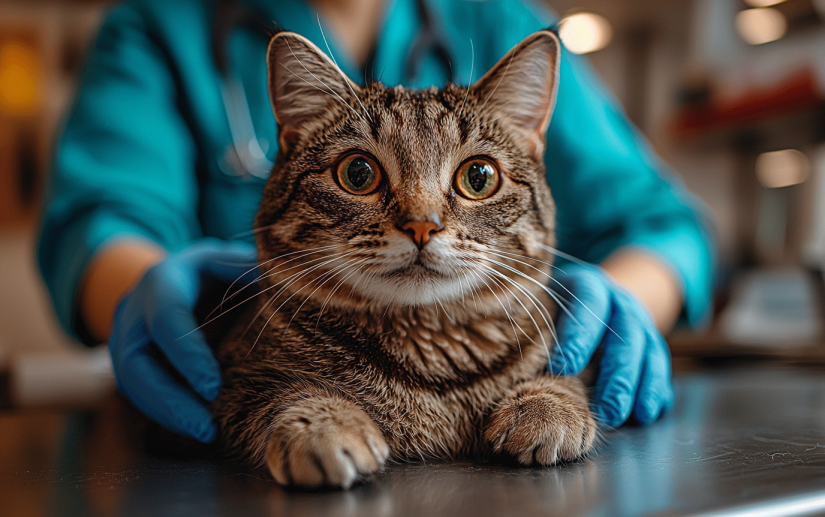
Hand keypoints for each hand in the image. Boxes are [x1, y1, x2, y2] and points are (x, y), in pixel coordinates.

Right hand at [109, 239, 257, 441]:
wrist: (187, 273)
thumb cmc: (221, 268)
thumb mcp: (236, 260)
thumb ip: (251, 272)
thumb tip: (278, 287)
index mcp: (164, 278)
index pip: (166, 318)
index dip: (187, 354)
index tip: (214, 388)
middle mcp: (135, 307)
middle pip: (135, 360)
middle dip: (168, 399)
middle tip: (205, 428)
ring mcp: (126, 335)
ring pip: (130, 382)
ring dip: (166, 413)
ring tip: (205, 434)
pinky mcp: (129, 360)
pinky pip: (138, 391)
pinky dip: (164, 413)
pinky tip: (194, 428)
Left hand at [548, 262, 673, 426]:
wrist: (594, 292)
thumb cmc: (554, 306)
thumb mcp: (543, 302)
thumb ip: (533, 322)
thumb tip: (508, 359)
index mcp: (589, 285)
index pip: (587, 304)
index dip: (578, 335)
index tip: (562, 368)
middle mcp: (619, 301)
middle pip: (626, 334)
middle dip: (618, 375)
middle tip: (607, 410)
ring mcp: (641, 320)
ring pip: (650, 351)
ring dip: (642, 386)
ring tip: (633, 417)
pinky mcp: (652, 341)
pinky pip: (660, 365)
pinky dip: (658, 389)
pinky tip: (652, 412)